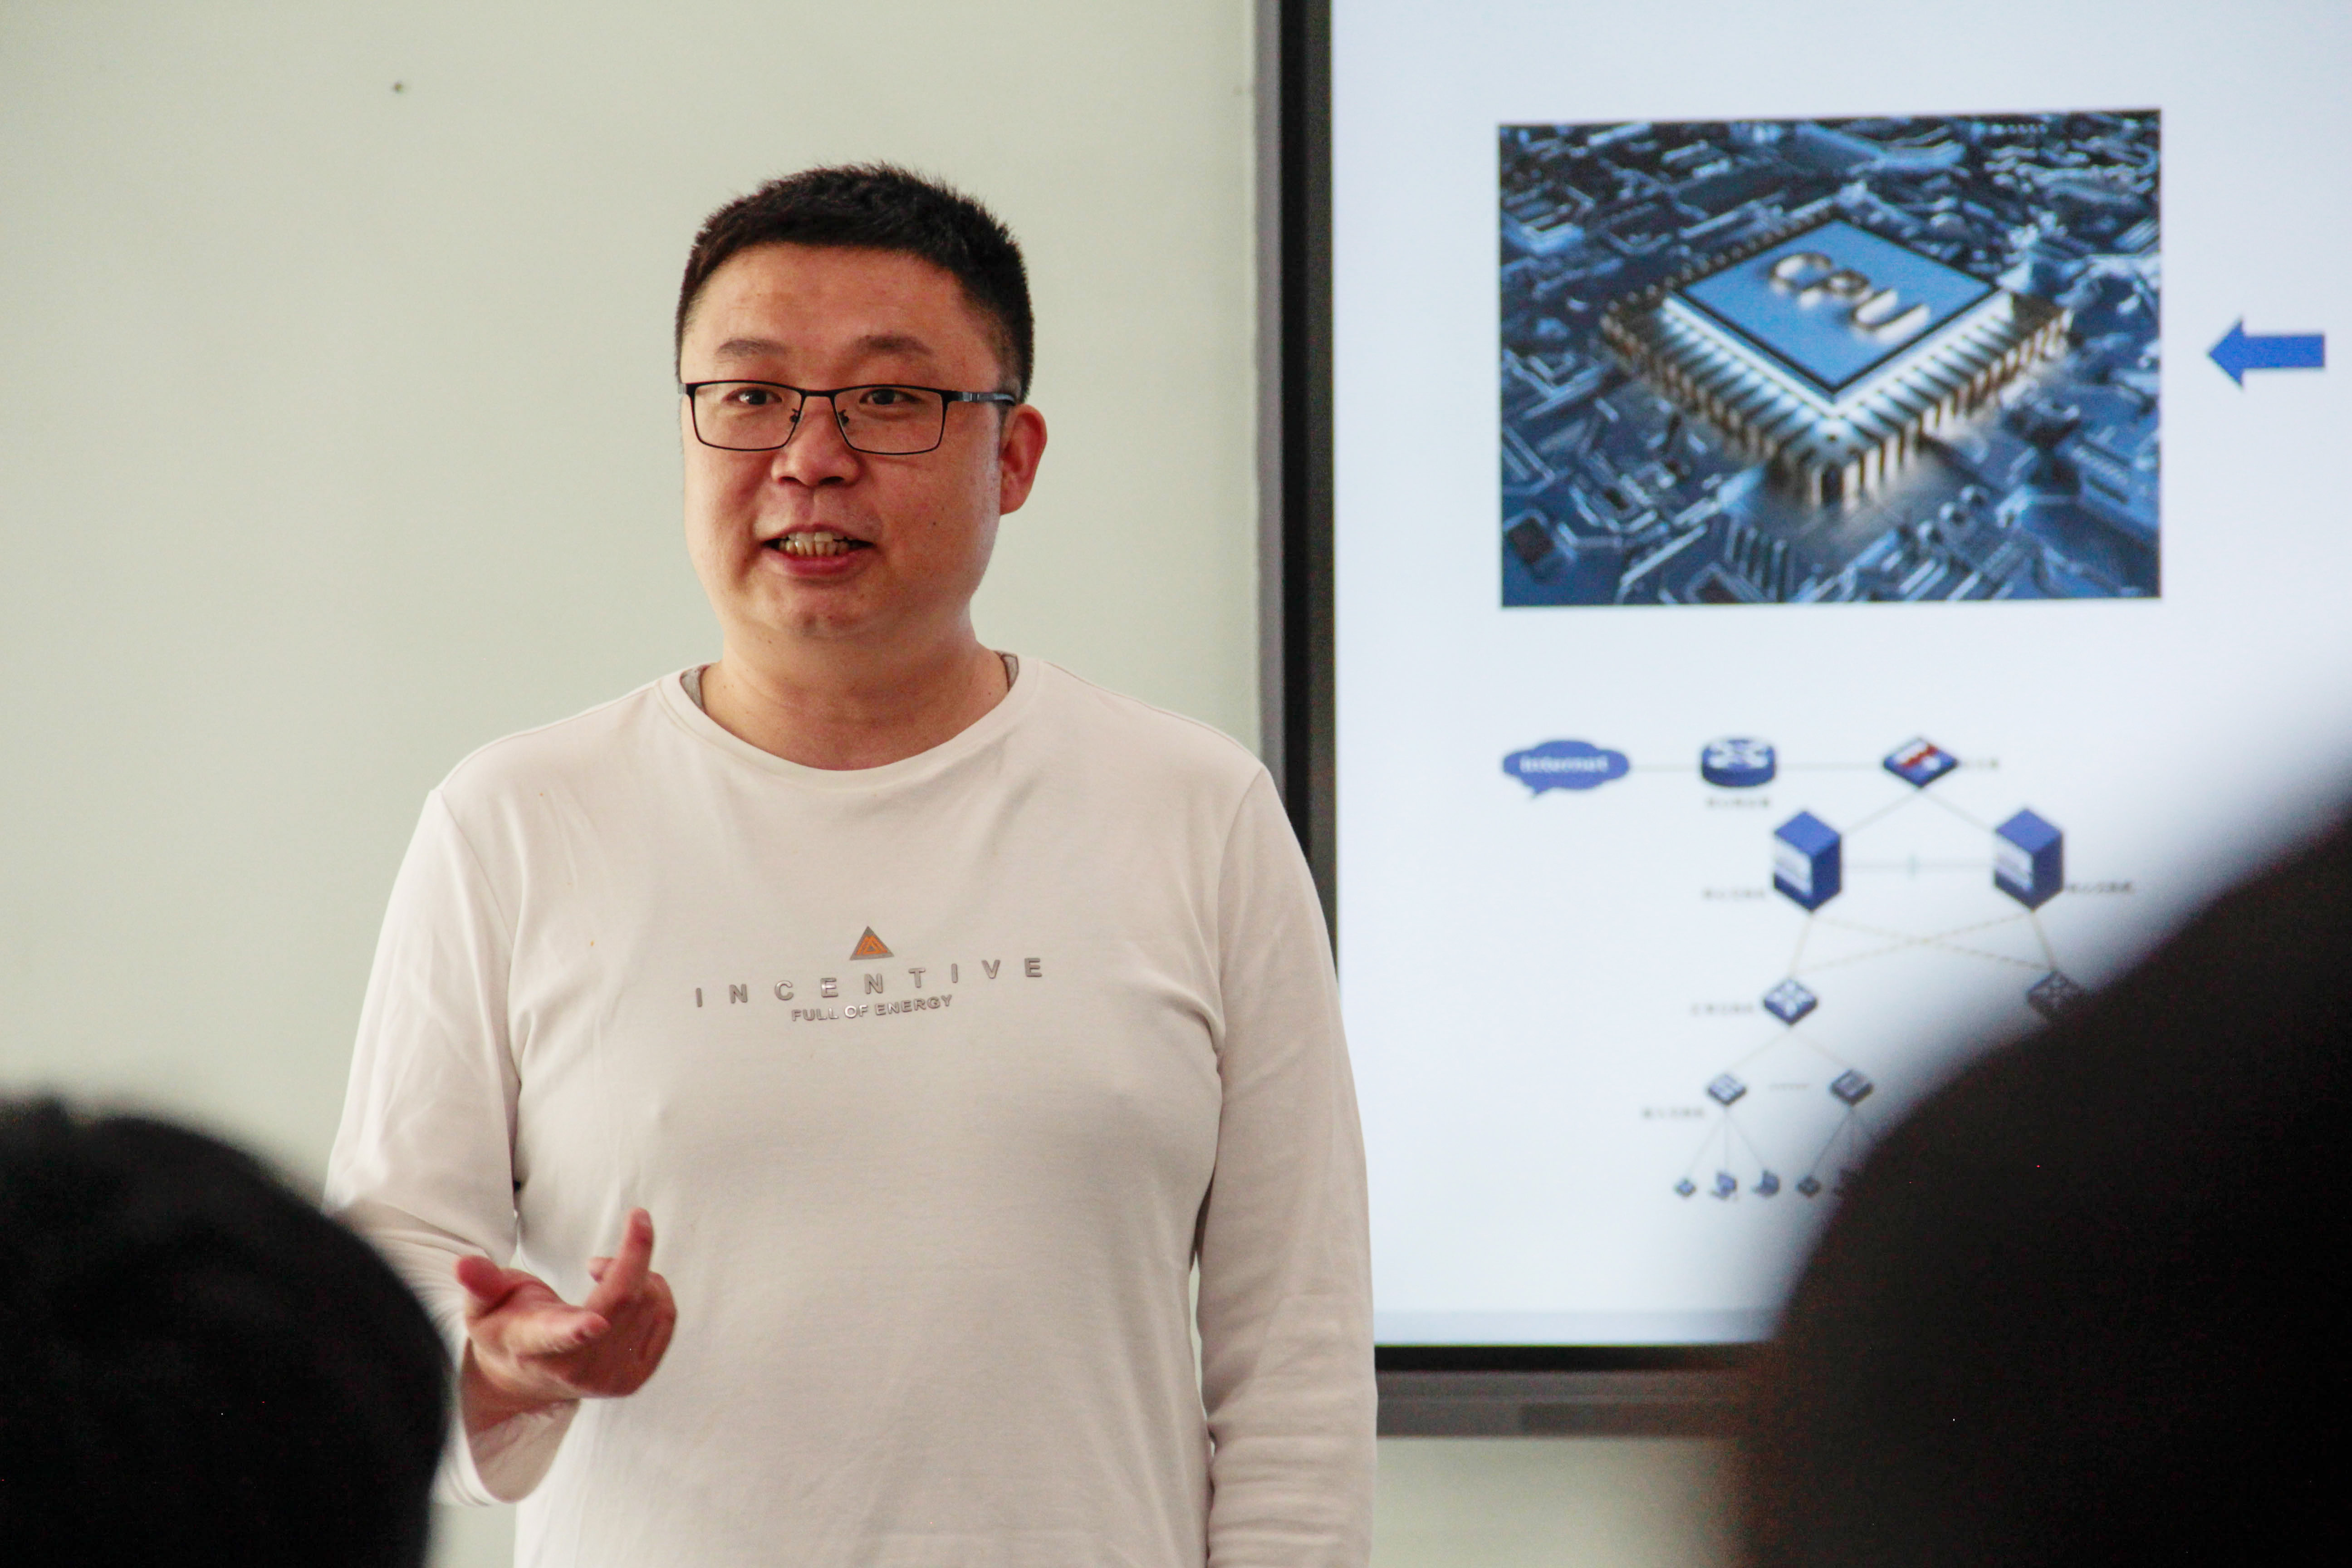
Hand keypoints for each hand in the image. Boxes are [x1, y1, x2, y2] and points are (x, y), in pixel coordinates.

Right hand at [454, 1208, 677, 1437]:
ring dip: (639, 1272)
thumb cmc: (506, 1330)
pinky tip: (628, 1291)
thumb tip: (464, 1264)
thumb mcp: (483, 1307)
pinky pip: (665, 1316)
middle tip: (637, 1218)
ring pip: (650, 1304)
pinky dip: (654, 1290)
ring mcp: (609, 1380)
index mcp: (535, 1347)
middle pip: (622, 1303)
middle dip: (636, 1251)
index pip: (558, 1338)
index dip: (576, 1329)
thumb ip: (481, 1284)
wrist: (524, 1378)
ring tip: (605, 1272)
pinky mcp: (635, 1378)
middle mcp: (575, 1370)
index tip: (594, 1322)